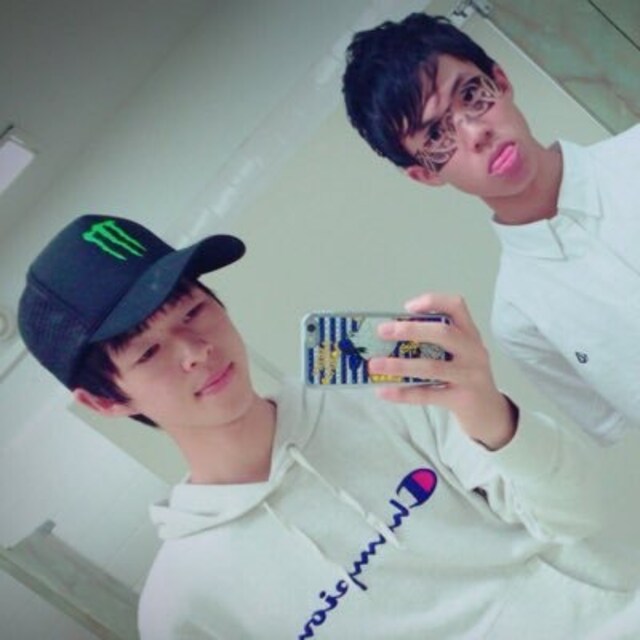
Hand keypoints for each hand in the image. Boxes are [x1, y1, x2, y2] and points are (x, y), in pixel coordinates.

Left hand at [368, 293, 516, 449]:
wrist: (489, 413)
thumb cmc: (465, 377)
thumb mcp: (458, 354)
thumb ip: (434, 344)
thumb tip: (390, 339)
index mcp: (470, 334)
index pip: (456, 306)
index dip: (432, 302)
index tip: (407, 307)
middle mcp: (473, 351)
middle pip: (444, 333)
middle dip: (411, 330)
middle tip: (383, 331)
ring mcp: (470, 376)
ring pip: (431, 367)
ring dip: (399, 365)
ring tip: (374, 365)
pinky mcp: (462, 399)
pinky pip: (428, 395)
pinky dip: (403, 393)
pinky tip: (383, 391)